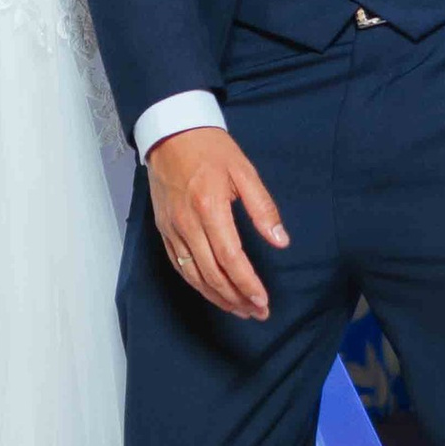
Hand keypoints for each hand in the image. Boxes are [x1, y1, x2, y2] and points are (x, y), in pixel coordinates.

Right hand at [147, 126, 288, 320]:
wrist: (171, 133)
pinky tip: (212, 293)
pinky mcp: (163, 230)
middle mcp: (187, 223)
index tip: (263, 300)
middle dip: (236, 298)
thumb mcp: (244, 171)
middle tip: (257, 312)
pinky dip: (196, 284)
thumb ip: (262, 208)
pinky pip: (179, 266)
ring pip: (193, 276)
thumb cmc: (211, 150)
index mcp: (210, 207)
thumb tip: (280, 241)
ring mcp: (172, 229)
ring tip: (239, 309)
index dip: (247, 284)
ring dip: (218, 297)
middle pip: (212, 274)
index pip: (231, 258)